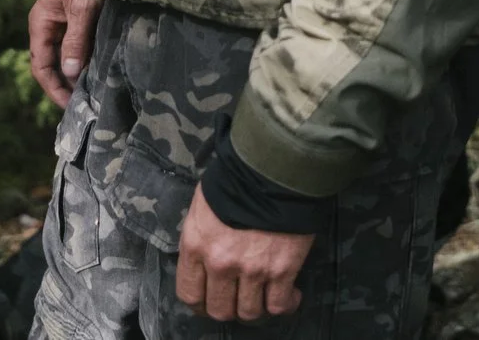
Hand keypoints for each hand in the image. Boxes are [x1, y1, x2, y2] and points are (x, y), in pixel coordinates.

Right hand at [27, 0, 101, 107]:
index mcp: (41, 23)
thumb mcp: (81, 10)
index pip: (41, 66)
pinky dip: (86, 58)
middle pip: (53, 63)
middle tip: (85, 102)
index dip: (53, 88)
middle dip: (66, 83)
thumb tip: (70, 72)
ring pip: (67, 55)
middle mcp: (49, 25)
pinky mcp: (78, 18)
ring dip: (77, 72)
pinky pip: (78, 44)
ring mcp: (63, 22)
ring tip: (94, 90)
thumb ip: (75, 41)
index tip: (70, 105)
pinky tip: (98, 68)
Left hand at [176, 185, 310, 322]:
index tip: (210, 302)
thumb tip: (205, 256)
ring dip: (256, 308)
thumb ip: (200, 237)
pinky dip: (284, 305)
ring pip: (249, 313)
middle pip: (220, 310)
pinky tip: (289, 296)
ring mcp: (252, 269)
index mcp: (196, 245)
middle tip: (239, 299)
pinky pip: (278, 305)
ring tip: (264, 296)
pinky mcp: (282, 270)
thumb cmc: (236, 178)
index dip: (200, 304)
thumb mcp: (203, 205)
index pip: (189, 294)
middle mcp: (220, 263)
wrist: (275, 166)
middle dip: (229, 308)